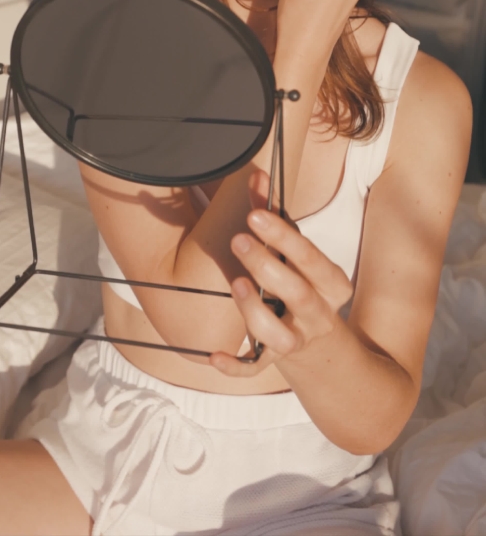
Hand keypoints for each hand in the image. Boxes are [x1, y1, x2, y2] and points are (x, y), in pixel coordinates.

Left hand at [209, 173, 352, 375]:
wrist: (324, 346)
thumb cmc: (305, 283)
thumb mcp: (298, 253)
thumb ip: (275, 217)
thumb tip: (257, 175)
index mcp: (332, 282)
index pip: (312, 258)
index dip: (284, 236)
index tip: (254, 215)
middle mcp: (319, 314)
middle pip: (298, 293)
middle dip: (267, 266)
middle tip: (238, 240)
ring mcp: (298, 340)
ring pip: (280, 336)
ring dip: (256, 312)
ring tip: (237, 285)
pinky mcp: (276, 360)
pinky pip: (256, 368)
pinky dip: (236, 365)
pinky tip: (213, 355)